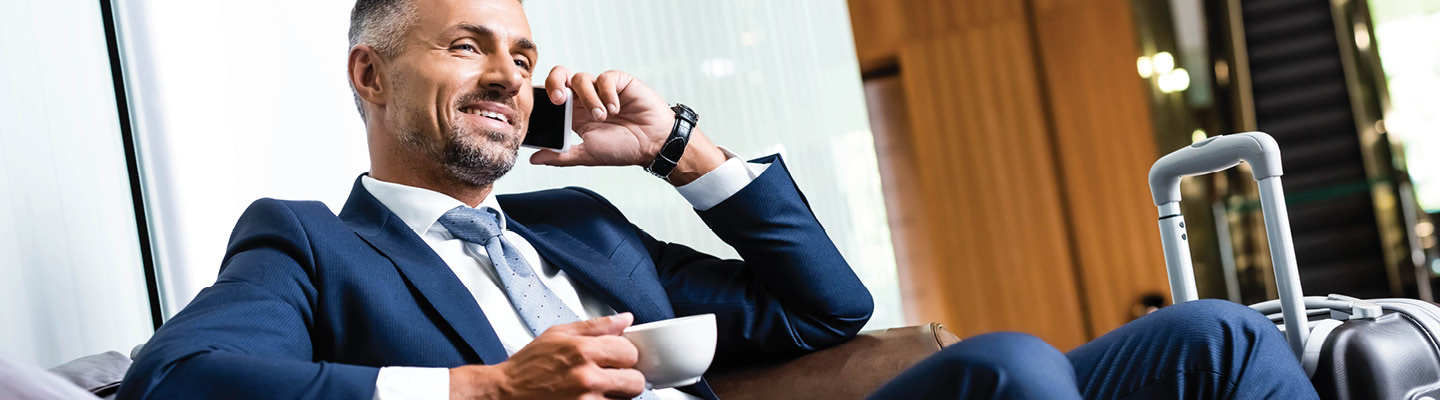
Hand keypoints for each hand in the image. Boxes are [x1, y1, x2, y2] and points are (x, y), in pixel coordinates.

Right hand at [449, 313, 644, 399]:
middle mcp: (586, 378)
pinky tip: (588, 397)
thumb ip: (596, 326)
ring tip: (594, 388)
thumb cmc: (528, 366)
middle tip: (613, 376)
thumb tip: (625, 320)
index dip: (626, 353)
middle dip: (627, 377)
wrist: (504, 394)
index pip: (630, 351)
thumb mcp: (558, 334)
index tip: (618, 356)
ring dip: (615, 395)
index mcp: (582, 351)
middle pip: (635, 381)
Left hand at [530, 66, 724, 184]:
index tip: (543, 108)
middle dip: (555, 83)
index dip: (544, 97)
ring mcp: (602, 88)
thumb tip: (533, 159)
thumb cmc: (625, 148)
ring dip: (590, 99)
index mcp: (574, 114)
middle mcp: (585, 98)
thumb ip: (561, 156)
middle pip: (560, 76)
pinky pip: (605, 78)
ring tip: (603, 117)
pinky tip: (616, 108)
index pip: (550, 96)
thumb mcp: (588, 154)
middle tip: (560, 100)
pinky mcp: (619, 82)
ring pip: (581, 78)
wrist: (654, 144)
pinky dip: (607, 93)